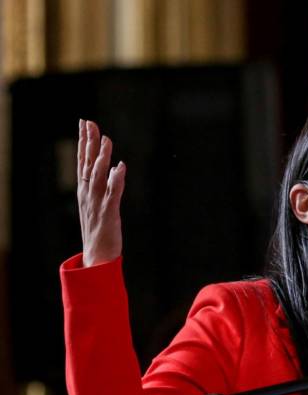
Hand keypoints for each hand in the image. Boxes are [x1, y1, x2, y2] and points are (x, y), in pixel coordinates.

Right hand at [77, 119, 125, 266]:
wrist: (97, 254)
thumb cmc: (100, 230)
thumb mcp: (99, 204)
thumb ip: (104, 185)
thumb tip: (113, 168)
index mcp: (85, 190)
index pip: (83, 161)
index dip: (85, 141)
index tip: (84, 123)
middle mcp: (88, 193)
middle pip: (87, 163)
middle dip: (89, 142)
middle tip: (89, 122)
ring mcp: (97, 202)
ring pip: (97, 175)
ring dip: (101, 157)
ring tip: (107, 140)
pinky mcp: (109, 212)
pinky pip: (113, 193)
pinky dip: (116, 179)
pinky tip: (119, 167)